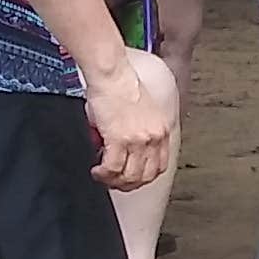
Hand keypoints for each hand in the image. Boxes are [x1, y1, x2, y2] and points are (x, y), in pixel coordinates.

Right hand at [87, 44, 179, 191]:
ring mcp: (139, 140)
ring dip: (115, 181)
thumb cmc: (120, 86)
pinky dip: (104, 174)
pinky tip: (97, 171)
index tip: (132, 178)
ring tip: (103, 177)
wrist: (112, 74)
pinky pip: (113, 168)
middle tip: (115, 182)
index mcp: (161, 130)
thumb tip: (118, 148)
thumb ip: (135, 133)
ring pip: (130, 176)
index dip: (145, 177)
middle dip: (129, 184)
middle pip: (146, 176)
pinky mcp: (120, 139)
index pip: (160, 166)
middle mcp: (154, 137)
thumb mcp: (139, 112)